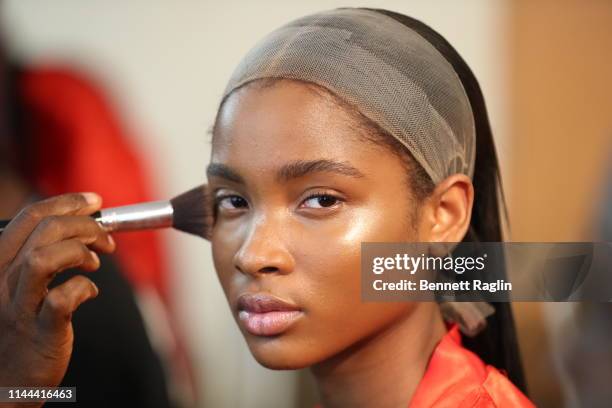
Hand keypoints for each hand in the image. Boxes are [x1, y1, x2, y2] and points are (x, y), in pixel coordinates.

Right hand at [0, 193, 115, 397]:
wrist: (7, 381)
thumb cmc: (23, 324)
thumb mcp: (24, 282)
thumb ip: (45, 253)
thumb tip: (87, 223)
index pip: (29, 216)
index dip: (67, 203)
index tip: (94, 202)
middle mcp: (2, 281)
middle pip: (43, 231)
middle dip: (85, 226)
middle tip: (106, 240)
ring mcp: (18, 307)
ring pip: (43, 258)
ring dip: (80, 252)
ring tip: (95, 264)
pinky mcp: (40, 332)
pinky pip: (62, 299)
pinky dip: (84, 288)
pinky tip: (90, 292)